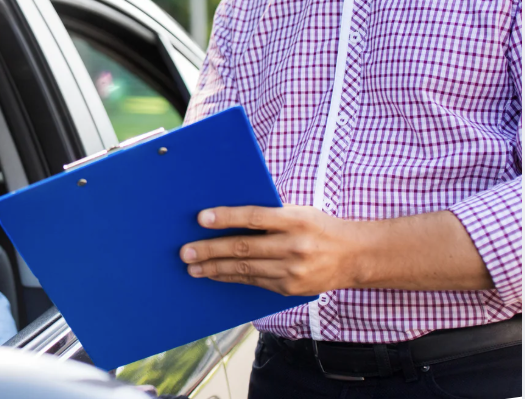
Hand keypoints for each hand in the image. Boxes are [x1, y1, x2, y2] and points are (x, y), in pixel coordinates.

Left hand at [180, 204, 365, 295]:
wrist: (355, 257)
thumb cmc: (320, 227)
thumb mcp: (300, 212)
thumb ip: (271, 213)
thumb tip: (229, 215)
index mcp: (297, 220)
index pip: (255, 217)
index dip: (227, 217)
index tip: (202, 218)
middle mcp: (295, 246)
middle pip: (245, 248)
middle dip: (211, 250)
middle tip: (186, 251)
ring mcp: (292, 271)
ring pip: (245, 269)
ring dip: (215, 268)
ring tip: (193, 267)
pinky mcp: (289, 288)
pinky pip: (254, 282)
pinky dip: (231, 278)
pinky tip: (215, 274)